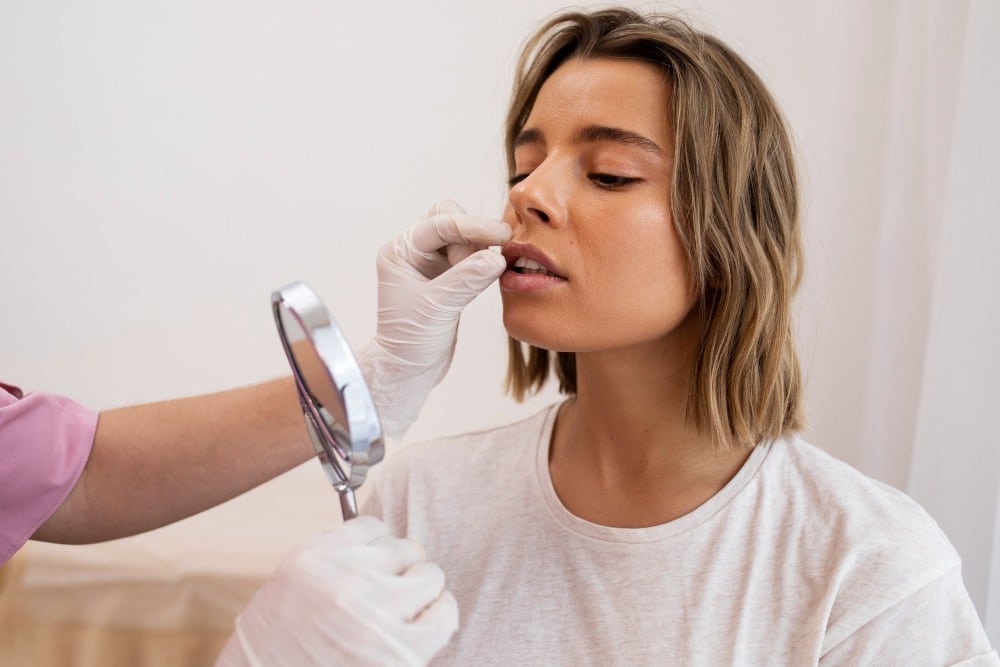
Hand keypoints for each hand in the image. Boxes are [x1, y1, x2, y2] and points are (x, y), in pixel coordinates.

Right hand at [215, 516, 458, 666]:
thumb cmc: (277, 643)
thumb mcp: (292, 581)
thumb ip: (334, 554)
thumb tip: (383, 540)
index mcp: (315, 560)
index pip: (371, 527)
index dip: (375, 547)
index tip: (371, 562)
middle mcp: (346, 582)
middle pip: (404, 549)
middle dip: (400, 567)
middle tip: (387, 590)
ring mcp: (375, 619)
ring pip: (429, 577)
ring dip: (423, 589)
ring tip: (407, 606)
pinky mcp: (399, 655)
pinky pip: (443, 617)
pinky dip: (441, 614)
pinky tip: (428, 620)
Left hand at [358, 200, 510, 437]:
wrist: (409, 370)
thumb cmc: (411, 341)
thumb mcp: (437, 308)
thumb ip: (466, 280)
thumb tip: (496, 258)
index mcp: (400, 252)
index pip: (439, 224)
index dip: (473, 226)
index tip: (502, 234)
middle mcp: (413, 252)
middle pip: (450, 219)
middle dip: (472, 235)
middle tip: (484, 262)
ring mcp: (430, 263)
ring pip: (463, 237)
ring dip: (479, 249)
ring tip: (484, 274)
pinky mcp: (447, 277)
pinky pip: (470, 256)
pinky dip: (483, 262)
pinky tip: (489, 275)